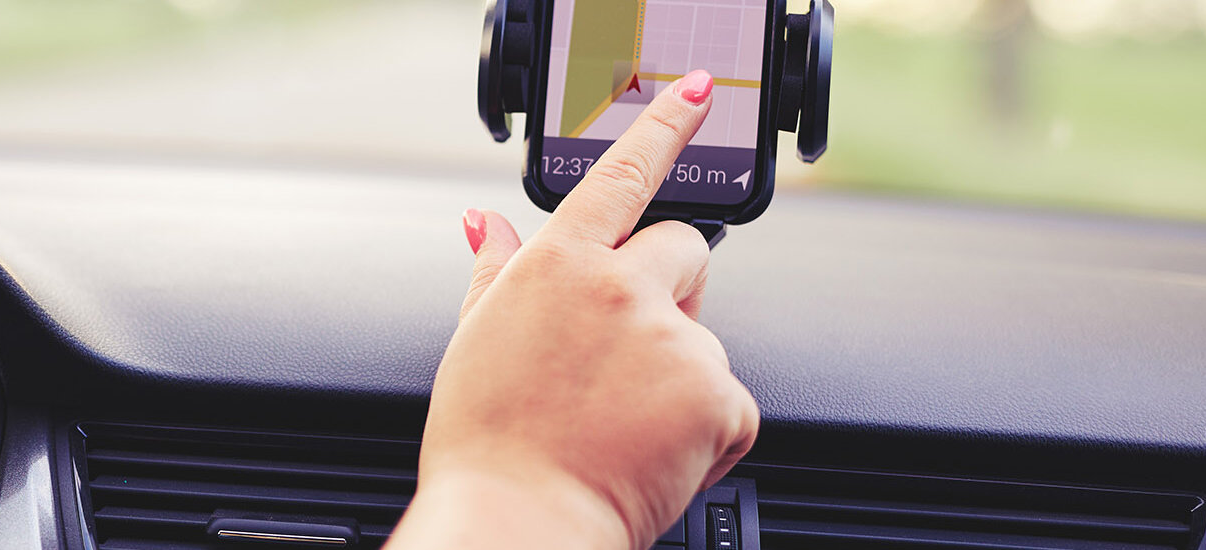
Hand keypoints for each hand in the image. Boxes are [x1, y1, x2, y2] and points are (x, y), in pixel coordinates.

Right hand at [387, 70, 757, 549]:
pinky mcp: (716, 395)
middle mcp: (621, 289)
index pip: (622, 175)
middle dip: (672, 286)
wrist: (520, 520)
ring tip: (623, 425)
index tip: (699, 95)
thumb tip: (487, 225)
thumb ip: (495, 273)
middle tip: (630, 350)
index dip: (665, 128)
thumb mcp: (475, 342)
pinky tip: (654, 452)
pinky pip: (730, 401)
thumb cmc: (489, 444)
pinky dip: (705, 430)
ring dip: (679, 373)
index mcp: (558, 265)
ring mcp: (674, 339)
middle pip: (686, 249)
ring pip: (704, 335)